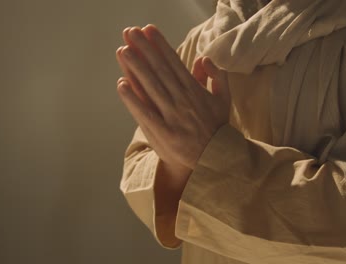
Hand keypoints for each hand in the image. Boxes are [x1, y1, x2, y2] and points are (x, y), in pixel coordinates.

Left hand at [115, 25, 230, 169]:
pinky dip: (133, 99)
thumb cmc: (217, 128)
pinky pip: (145, 113)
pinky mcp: (163, 133)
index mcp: (195, 92)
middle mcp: (182, 101)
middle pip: (160, 71)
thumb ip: (216, 76)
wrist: (215, 159)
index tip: (149, 31)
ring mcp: (172, 117)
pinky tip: (121, 85)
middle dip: (144, 50)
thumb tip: (202, 58)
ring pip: (151, 88)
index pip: (174, 63)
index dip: (160, 46)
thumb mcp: (223, 99)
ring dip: (135, 68)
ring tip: (123, 51)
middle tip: (130, 33)